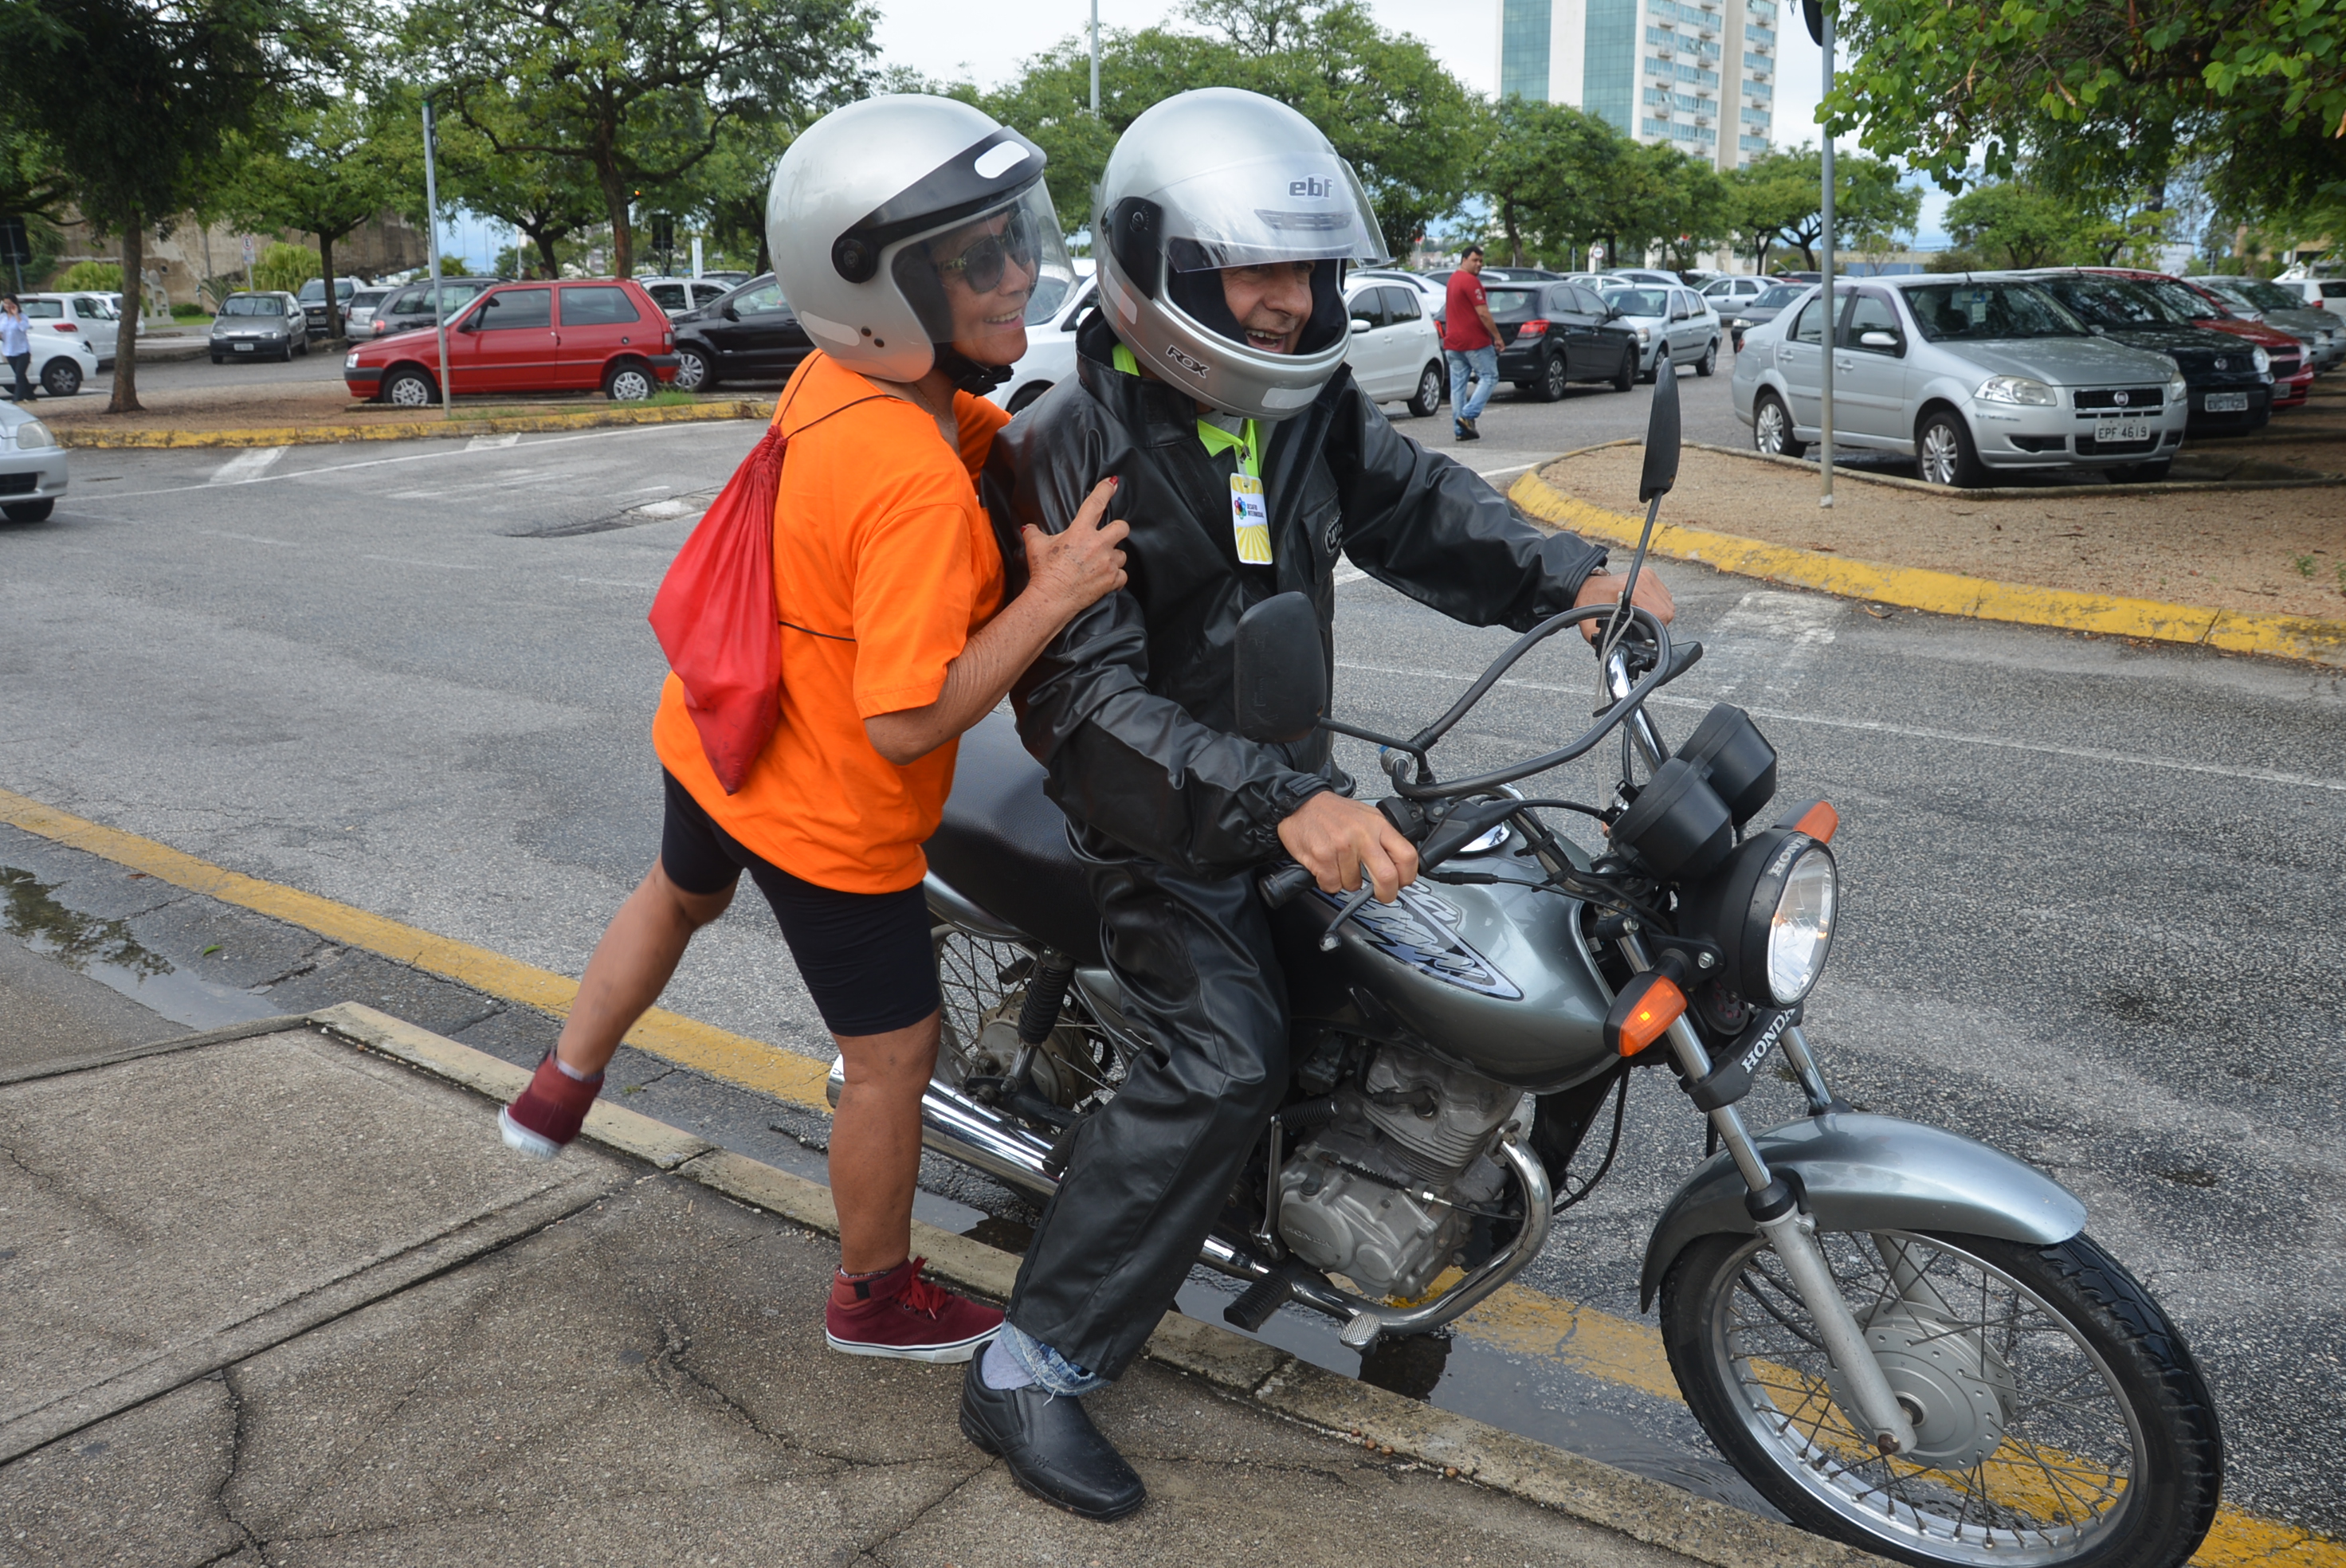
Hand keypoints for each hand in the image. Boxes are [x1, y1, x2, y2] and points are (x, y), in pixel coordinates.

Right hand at [1022, 478, 1128, 620]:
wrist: (1051, 599)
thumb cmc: (1044, 572)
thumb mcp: (1035, 547)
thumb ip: (1034, 533)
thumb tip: (1028, 528)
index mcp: (1081, 531)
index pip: (1096, 503)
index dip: (1106, 489)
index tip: (1113, 483)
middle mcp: (1098, 544)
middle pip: (1122, 527)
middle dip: (1118, 529)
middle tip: (1109, 535)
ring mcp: (1107, 562)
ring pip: (1123, 554)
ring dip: (1114, 557)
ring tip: (1101, 563)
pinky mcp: (1111, 580)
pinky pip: (1122, 576)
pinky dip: (1116, 578)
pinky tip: (1106, 579)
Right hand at [1276, 792, 1419, 903]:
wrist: (1301, 803)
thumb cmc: (1333, 812)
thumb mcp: (1366, 816)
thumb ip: (1383, 837)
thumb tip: (1397, 864)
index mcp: (1378, 825)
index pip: (1407, 855)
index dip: (1408, 876)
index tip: (1402, 883)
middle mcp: (1363, 835)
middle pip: (1387, 876)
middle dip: (1386, 893)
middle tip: (1382, 895)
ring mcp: (1342, 847)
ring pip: (1354, 884)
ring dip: (1347, 881)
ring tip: (1340, 864)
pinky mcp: (1323, 857)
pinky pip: (1332, 885)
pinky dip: (1329, 882)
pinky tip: (1326, 867)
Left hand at [1575, 568, 1674, 641]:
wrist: (1585, 587)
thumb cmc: (1589, 604)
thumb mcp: (1594, 629)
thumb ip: (1608, 641)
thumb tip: (1618, 656)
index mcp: (1633, 591)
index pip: (1660, 614)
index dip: (1655, 628)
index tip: (1646, 632)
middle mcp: (1643, 581)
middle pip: (1667, 610)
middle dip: (1658, 622)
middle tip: (1643, 626)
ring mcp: (1647, 576)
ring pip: (1667, 602)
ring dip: (1658, 613)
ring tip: (1642, 615)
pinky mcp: (1649, 575)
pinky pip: (1663, 595)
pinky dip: (1657, 604)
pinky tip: (1644, 606)